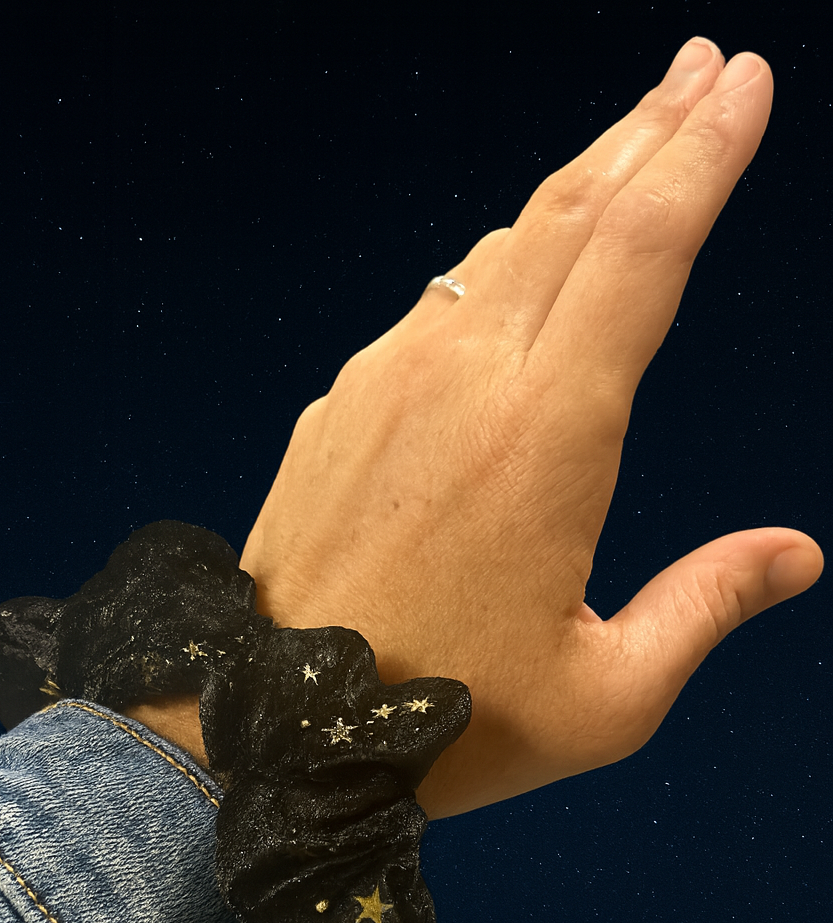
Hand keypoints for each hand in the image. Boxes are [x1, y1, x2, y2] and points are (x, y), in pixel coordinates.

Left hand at [237, 38, 822, 820]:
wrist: (266, 727)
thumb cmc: (440, 723)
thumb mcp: (606, 697)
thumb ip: (705, 607)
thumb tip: (796, 555)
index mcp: (547, 434)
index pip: (643, 247)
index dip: (703, 155)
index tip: (741, 86)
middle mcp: (462, 378)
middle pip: (573, 213)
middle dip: (648, 130)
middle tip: (700, 71)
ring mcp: (387, 381)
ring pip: (498, 247)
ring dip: (574, 189)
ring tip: (629, 148)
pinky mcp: (341, 405)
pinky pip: (435, 304)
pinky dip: (498, 265)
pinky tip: (521, 270)